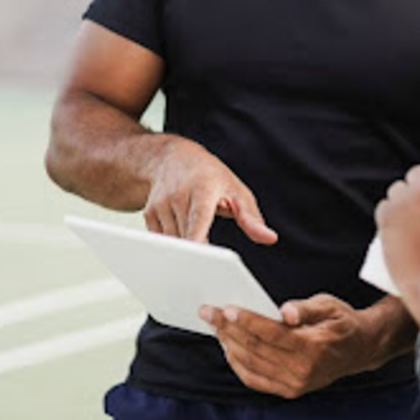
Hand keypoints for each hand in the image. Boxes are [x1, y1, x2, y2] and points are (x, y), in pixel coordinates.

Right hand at [144, 137, 276, 244]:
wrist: (173, 158)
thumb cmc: (210, 176)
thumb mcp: (237, 192)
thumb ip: (252, 218)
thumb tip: (270, 238)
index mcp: (203, 187)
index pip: (199, 216)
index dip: (198, 236)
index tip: (198, 253)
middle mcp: (178, 194)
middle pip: (187, 237)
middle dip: (199, 252)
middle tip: (211, 260)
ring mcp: (160, 203)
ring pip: (175, 242)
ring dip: (188, 245)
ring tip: (197, 229)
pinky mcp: (149, 213)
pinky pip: (163, 240)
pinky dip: (174, 242)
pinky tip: (181, 227)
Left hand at [199, 294, 380, 398]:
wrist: (359, 350)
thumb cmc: (341, 322)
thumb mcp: (329, 305)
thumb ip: (306, 308)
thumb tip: (285, 311)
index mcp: (313, 347)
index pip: (271, 333)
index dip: (246, 321)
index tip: (226, 308)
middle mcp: (303, 370)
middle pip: (255, 348)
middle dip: (228, 329)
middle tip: (208, 312)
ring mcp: (295, 384)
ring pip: (250, 364)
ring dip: (228, 344)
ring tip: (215, 325)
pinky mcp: (289, 391)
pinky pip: (254, 379)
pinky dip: (237, 363)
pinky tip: (227, 346)